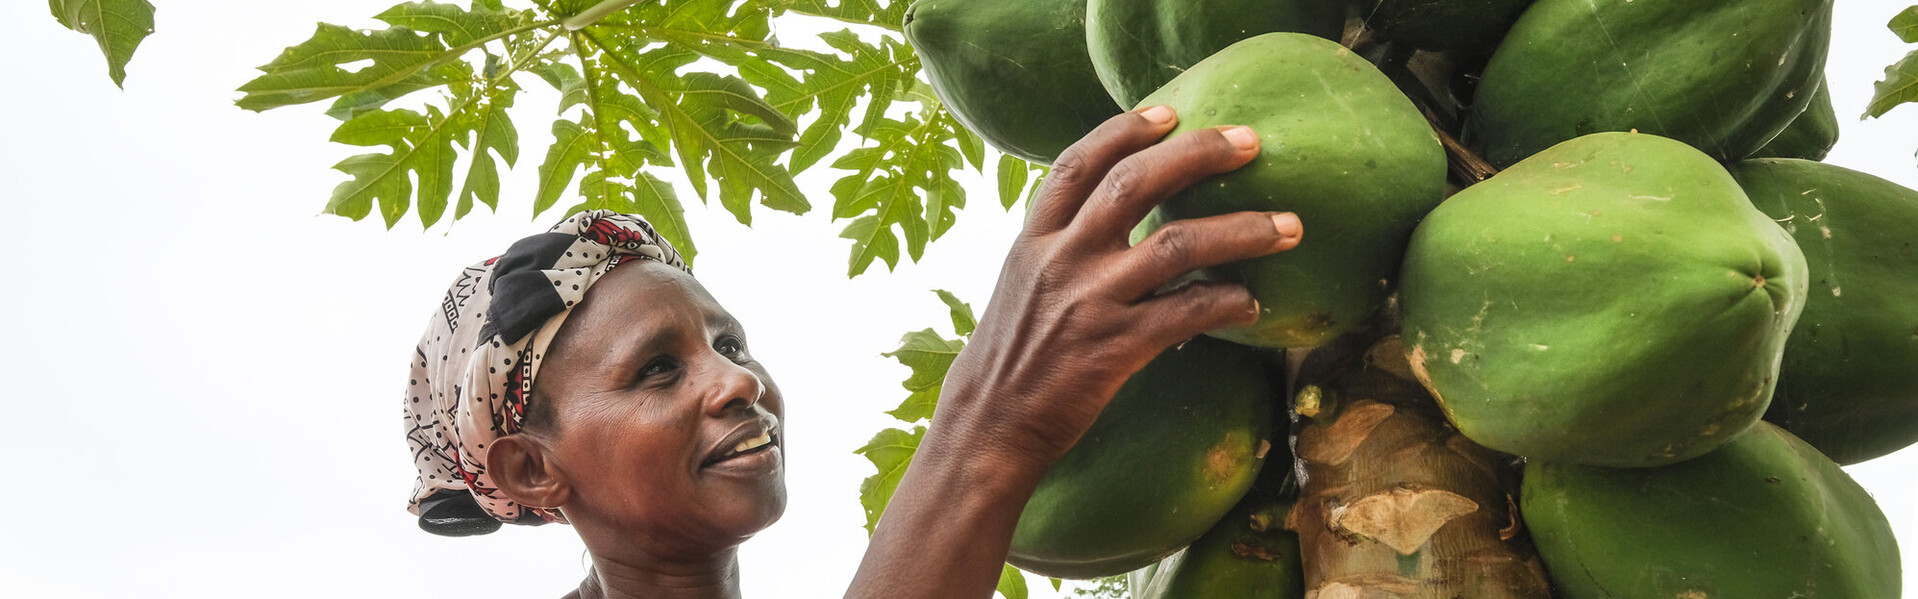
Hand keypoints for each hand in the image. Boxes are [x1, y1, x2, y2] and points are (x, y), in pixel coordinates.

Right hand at [933, 105, 1304, 472]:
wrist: (987, 426)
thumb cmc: (1010, 358)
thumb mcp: (1021, 284)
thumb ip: (1062, 248)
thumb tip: (1109, 222)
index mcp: (1034, 239)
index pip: (1078, 163)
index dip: (1125, 129)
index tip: (1170, 112)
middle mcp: (1061, 258)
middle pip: (1135, 183)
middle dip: (1199, 154)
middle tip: (1249, 142)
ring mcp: (1089, 301)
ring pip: (1178, 243)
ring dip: (1242, 230)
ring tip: (1288, 227)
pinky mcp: (1115, 347)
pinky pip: (1186, 312)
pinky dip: (1226, 302)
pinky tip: (1251, 302)